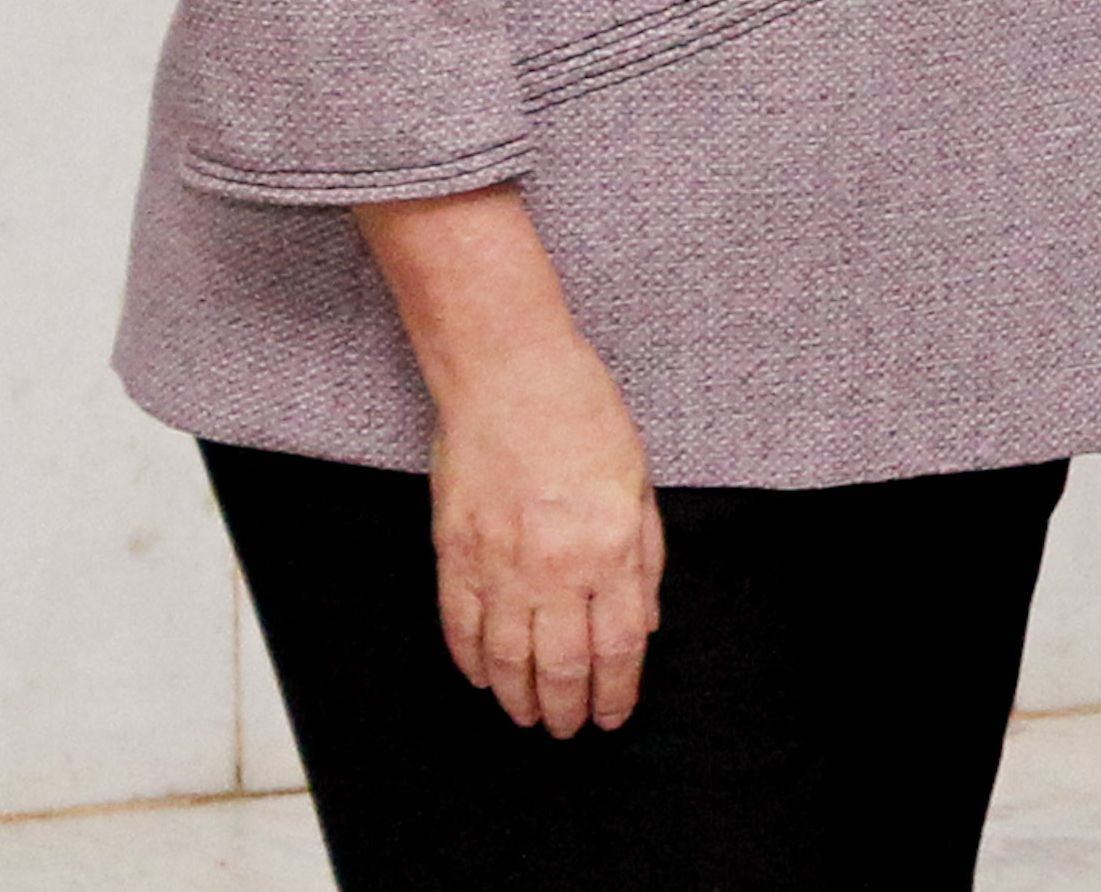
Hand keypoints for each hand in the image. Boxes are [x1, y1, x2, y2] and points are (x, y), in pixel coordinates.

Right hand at [421, 332, 665, 734]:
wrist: (506, 371)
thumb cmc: (582, 411)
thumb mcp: (638, 480)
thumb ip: (644, 558)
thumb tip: (643, 623)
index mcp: (610, 549)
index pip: (617, 648)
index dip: (616, 693)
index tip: (613, 716)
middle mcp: (556, 568)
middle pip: (563, 666)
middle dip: (568, 710)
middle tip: (569, 730)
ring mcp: (500, 563)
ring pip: (508, 659)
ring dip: (519, 698)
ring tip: (528, 717)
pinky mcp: (455, 551)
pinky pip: (460, 625)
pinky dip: (469, 661)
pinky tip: (480, 678)